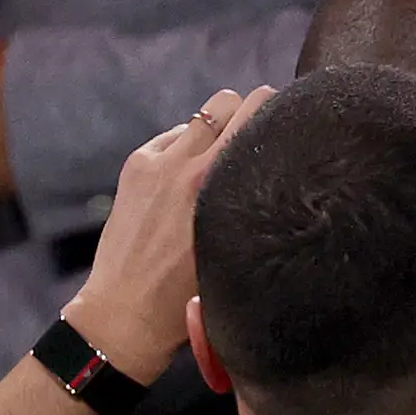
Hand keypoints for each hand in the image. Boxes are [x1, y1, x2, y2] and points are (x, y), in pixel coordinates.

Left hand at [63, 86, 265, 381]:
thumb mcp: (239, 246)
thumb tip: (281, 170)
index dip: (275, 110)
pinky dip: (183, 148)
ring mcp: (156, 162)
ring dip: (214, 130)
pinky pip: (171, 138)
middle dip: (245, 112)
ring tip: (219, 162)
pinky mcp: (135, 167)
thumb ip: (258, 202)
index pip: (256, 112)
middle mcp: (186, 164)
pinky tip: (187, 180)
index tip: (289, 122)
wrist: (127, 312)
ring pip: (198, 118)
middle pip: (226, 102)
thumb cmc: (192, 294)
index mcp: (217, 182)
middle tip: (255, 137)